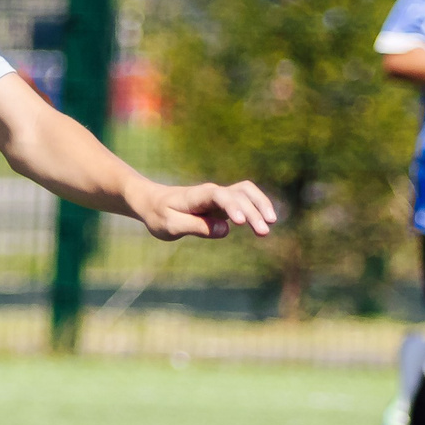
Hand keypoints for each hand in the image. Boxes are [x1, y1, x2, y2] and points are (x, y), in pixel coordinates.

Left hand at [133, 179, 278, 241]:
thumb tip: (226, 230)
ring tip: (271, 223)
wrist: (153, 202)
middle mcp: (212, 192)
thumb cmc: (159, 214)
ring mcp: (220, 196)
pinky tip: (267, 220)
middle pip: (238, 195)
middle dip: (253, 212)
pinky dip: (258, 206)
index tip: (240, 223)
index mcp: (197, 196)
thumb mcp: (171, 225)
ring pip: (246, 192)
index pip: (219, 196)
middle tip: (264, 232)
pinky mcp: (224, 203)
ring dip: (260, 204)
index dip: (231, 206)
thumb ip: (197, 227)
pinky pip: (246, 199)